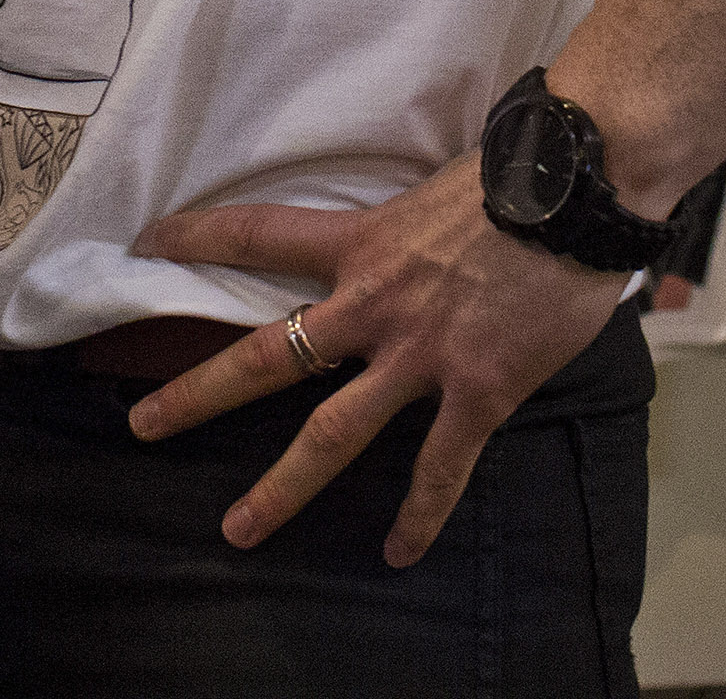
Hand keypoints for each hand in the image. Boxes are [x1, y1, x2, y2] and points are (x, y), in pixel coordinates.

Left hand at [125, 159, 626, 565]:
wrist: (581, 191)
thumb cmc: (521, 173)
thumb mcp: (441, 185)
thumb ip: (412, 223)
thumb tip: (417, 233)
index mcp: (363, 242)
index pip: (259, 234)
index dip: (199, 237)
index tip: (148, 243)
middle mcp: (375, 303)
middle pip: (268, 356)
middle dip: (199, 394)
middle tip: (143, 424)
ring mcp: (421, 353)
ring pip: (334, 432)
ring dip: (283, 484)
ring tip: (239, 528)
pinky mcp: (477, 390)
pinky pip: (440, 467)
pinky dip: (418, 515)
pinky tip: (397, 552)